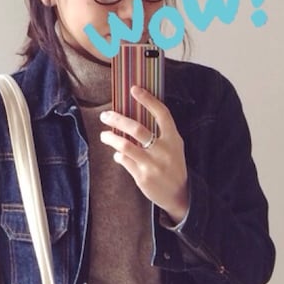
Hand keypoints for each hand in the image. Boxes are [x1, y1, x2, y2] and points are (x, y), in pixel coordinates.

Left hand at [100, 87, 188, 223]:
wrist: (179, 194)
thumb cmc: (173, 166)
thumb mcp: (174, 147)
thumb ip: (160, 134)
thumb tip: (134, 119)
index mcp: (173, 139)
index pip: (161, 113)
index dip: (148, 100)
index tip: (134, 89)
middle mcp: (163, 150)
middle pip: (137, 128)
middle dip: (117, 119)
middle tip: (105, 115)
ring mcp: (152, 164)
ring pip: (125, 145)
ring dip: (111, 138)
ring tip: (104, 135)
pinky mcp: (143, 177)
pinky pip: (124, 161)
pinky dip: (118, 156)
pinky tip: (118, 155)